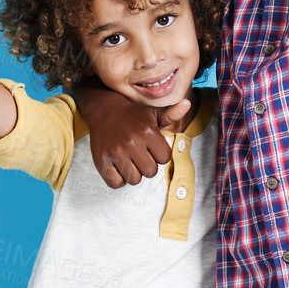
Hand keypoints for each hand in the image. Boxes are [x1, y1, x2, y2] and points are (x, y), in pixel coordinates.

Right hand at [77, 86, 191, 187]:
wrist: (104, 109)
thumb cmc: (133, 114)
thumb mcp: (153, 113)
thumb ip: (171, 114)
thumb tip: (187, 104)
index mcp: (148, 131)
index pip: (165, 159)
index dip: (159, 154)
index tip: (151, 147)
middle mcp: (132, 142)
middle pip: (151, 172)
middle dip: (147, 164)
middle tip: (139, 153)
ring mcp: (115, 152)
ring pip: (134, 180)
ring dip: (133, 173)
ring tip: (129, 159)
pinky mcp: (101, 160)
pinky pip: (116, 183)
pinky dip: (118, 179)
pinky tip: (118, 166)